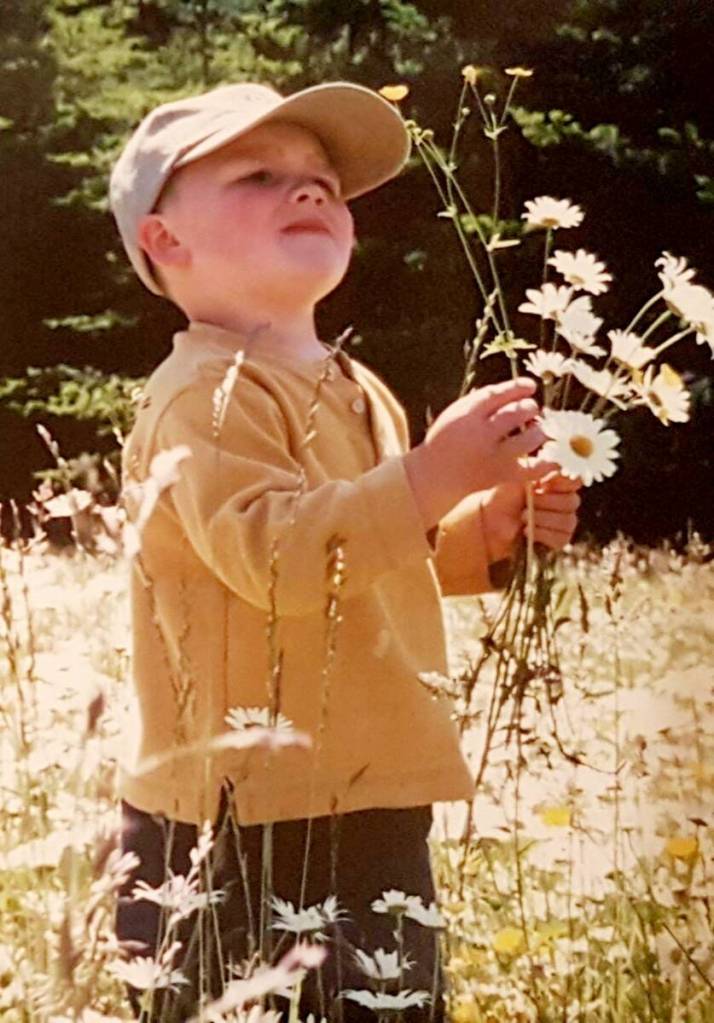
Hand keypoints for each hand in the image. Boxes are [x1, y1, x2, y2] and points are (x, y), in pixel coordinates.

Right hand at [404, 378, 559, 531]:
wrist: (433, 478)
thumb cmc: (447, 441)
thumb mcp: (456, 414)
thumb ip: (482, 402)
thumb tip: (521, 389)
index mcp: (466, 415)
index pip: (499, 394)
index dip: (519, 387)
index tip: (530, 386)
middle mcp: (481, 435)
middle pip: (517, 412)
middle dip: (530, 408)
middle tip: (530, 410)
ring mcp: (493, 457)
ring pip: (530, 438)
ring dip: (540, 430)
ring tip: (537, 429)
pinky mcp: (502, 476)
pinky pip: (534, 468)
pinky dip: (548, 461)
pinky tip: (551, 456)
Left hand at [481, 472, 581, 562]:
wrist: (489, 523)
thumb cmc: (502, 498)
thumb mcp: (517, 478)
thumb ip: (538, 470)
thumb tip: (557, 465)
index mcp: (555, 483)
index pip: (576, 480)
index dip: (565, 482)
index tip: (545, 483)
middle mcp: (562, 501)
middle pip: (572, 502)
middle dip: (547, 502)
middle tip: (527, 502)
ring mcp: (561, 521)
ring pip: (568, 521)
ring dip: (543, 519)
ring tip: (523, 518)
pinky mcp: (556, 539)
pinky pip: (562, 538)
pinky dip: (543, 534)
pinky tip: (527, 531)